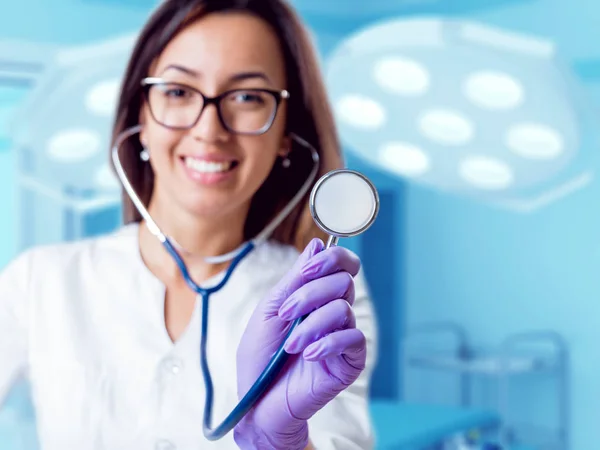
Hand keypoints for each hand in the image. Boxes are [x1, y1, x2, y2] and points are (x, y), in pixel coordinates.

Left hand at [234, 238, 366, 449]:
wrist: (259, 402)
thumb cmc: (261, 356)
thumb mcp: (271, 310)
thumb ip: (294, 279)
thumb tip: (315, 244)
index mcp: (316, 296)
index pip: (341, 265)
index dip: (331, 259)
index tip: (307, 271)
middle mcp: (333, 311)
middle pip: (343, 282)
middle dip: (311, 294)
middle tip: (287, 313)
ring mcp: (343, 336)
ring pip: (344, 308)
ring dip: (312, 323)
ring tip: (291, 344)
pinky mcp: (350, 361)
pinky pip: (353, 338)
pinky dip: (329, 343)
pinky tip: (309, 355)